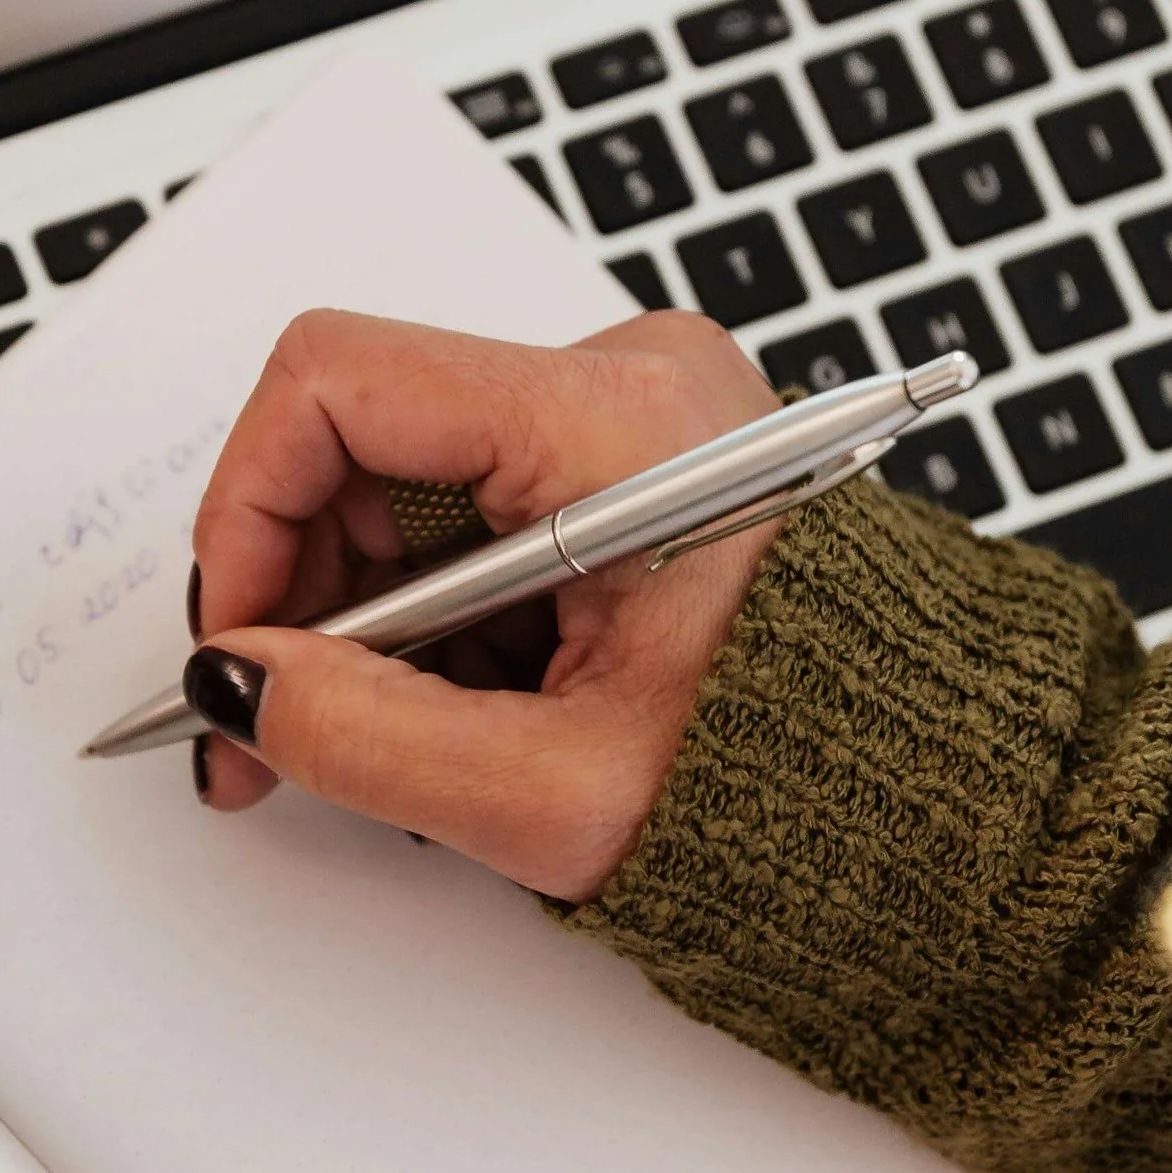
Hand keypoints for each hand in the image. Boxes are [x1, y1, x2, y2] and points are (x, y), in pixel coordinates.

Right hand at [185, 309, 781, 898]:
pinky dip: (443, 608)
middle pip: (365, 434)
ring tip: (413, 738)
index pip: (337, 380)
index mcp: (618, 424)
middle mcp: (628, 377)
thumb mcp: (553, 795)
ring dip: (376, 615)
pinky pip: (477, 504)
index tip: (242, 636)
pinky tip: (480, 700)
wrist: (932, 788)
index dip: (250, 509)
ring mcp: (635, 408)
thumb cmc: (803, 778)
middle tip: (279, 725)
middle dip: (307, 590)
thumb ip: (365, 738)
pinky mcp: (635, 451)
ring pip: (410, 481)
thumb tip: (239, 682)